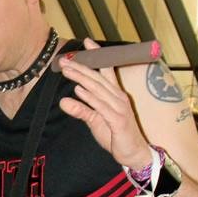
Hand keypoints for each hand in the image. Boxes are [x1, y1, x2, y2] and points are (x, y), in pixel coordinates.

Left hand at [58, 38, 150, 169]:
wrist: (134, 154)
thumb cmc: (116, 135)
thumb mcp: (95, 121)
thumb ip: (81, 110)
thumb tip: (63, 101)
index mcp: (114, 95)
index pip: (106, 71)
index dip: (98, 56)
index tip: (86, 42)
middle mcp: (118, 97)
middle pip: (97, 78)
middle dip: (80, 67)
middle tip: (64, 59)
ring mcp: (119, 108)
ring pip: (98, 89)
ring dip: (81, 79)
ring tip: (67, 70)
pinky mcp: (118, 121)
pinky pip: (101, 107)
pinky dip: (89, 98)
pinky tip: (78, 90)